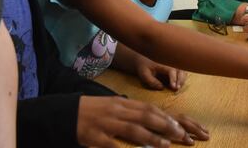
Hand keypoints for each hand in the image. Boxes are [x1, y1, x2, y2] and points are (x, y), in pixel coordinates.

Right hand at [76, 96, 204, 147]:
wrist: (66, 113)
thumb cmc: (93, 111)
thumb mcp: (113, 106)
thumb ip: (131, 111)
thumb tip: (153, 116)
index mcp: (123, 103)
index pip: (149, 108)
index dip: (166, 117)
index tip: (181, 127)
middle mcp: (118, 111)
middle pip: (146, 116)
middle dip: (165, 126)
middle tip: (181, 136)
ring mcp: (107, 123)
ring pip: (133, 129)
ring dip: (151, 137)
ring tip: (166, 145)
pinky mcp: (96, 136)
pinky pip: (112, 144)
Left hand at [135, 56, 186, 90]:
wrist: (143, 59)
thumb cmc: (143, 67)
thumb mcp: (144, 74)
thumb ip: (151, 81)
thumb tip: (162, 87)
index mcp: (163, 63)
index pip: (172, 70)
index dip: (173, 79)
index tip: (173, 87)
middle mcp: (170, 63)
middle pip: (180, 70)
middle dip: (181, 80)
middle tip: (177, 88)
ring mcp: (172, 65)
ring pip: (182, 71)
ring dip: (182, 79)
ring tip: (179, 87)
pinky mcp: (173, 68)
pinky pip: (181, 72)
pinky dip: (182, 78)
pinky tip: (179, 84)